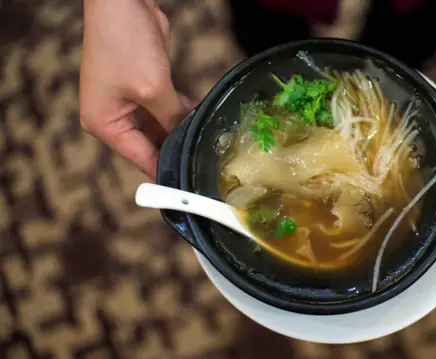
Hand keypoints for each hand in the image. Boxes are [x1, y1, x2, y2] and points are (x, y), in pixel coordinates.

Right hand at [80, 0, 194, 177]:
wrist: (122, 2)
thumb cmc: (124, 43)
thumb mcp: (153, 89)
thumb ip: (172, 118)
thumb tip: (189, 137)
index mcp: (104, 123)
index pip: (140, 158)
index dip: (166, 172)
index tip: (189, 185)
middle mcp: (113, 116)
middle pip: (150, 144)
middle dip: (176, 148)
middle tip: (205, 162)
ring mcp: (128, 100)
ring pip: (161, 127)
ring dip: (181, 130)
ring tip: (207, 142)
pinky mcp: (144, 86)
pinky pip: (165, 108)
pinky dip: (181, 113)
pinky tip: (200, 118)